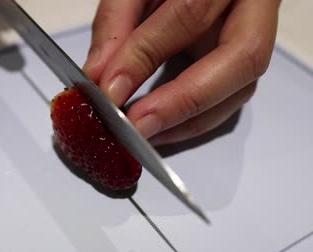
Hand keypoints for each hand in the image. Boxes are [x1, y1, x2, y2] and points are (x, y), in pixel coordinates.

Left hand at [84, 0, 280, 144]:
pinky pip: (229, 99)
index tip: (111, 90)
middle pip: (242, 60)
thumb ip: (115, 22)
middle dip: (183, 102)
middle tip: (137, 127)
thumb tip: (98, 77)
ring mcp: (258, 37)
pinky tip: (159, 128)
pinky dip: (191, 120)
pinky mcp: (243, 63)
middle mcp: (255, 7)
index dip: (146, 55)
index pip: (189, 14)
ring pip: (240, 89)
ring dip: (187, 121)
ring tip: (142, 134)